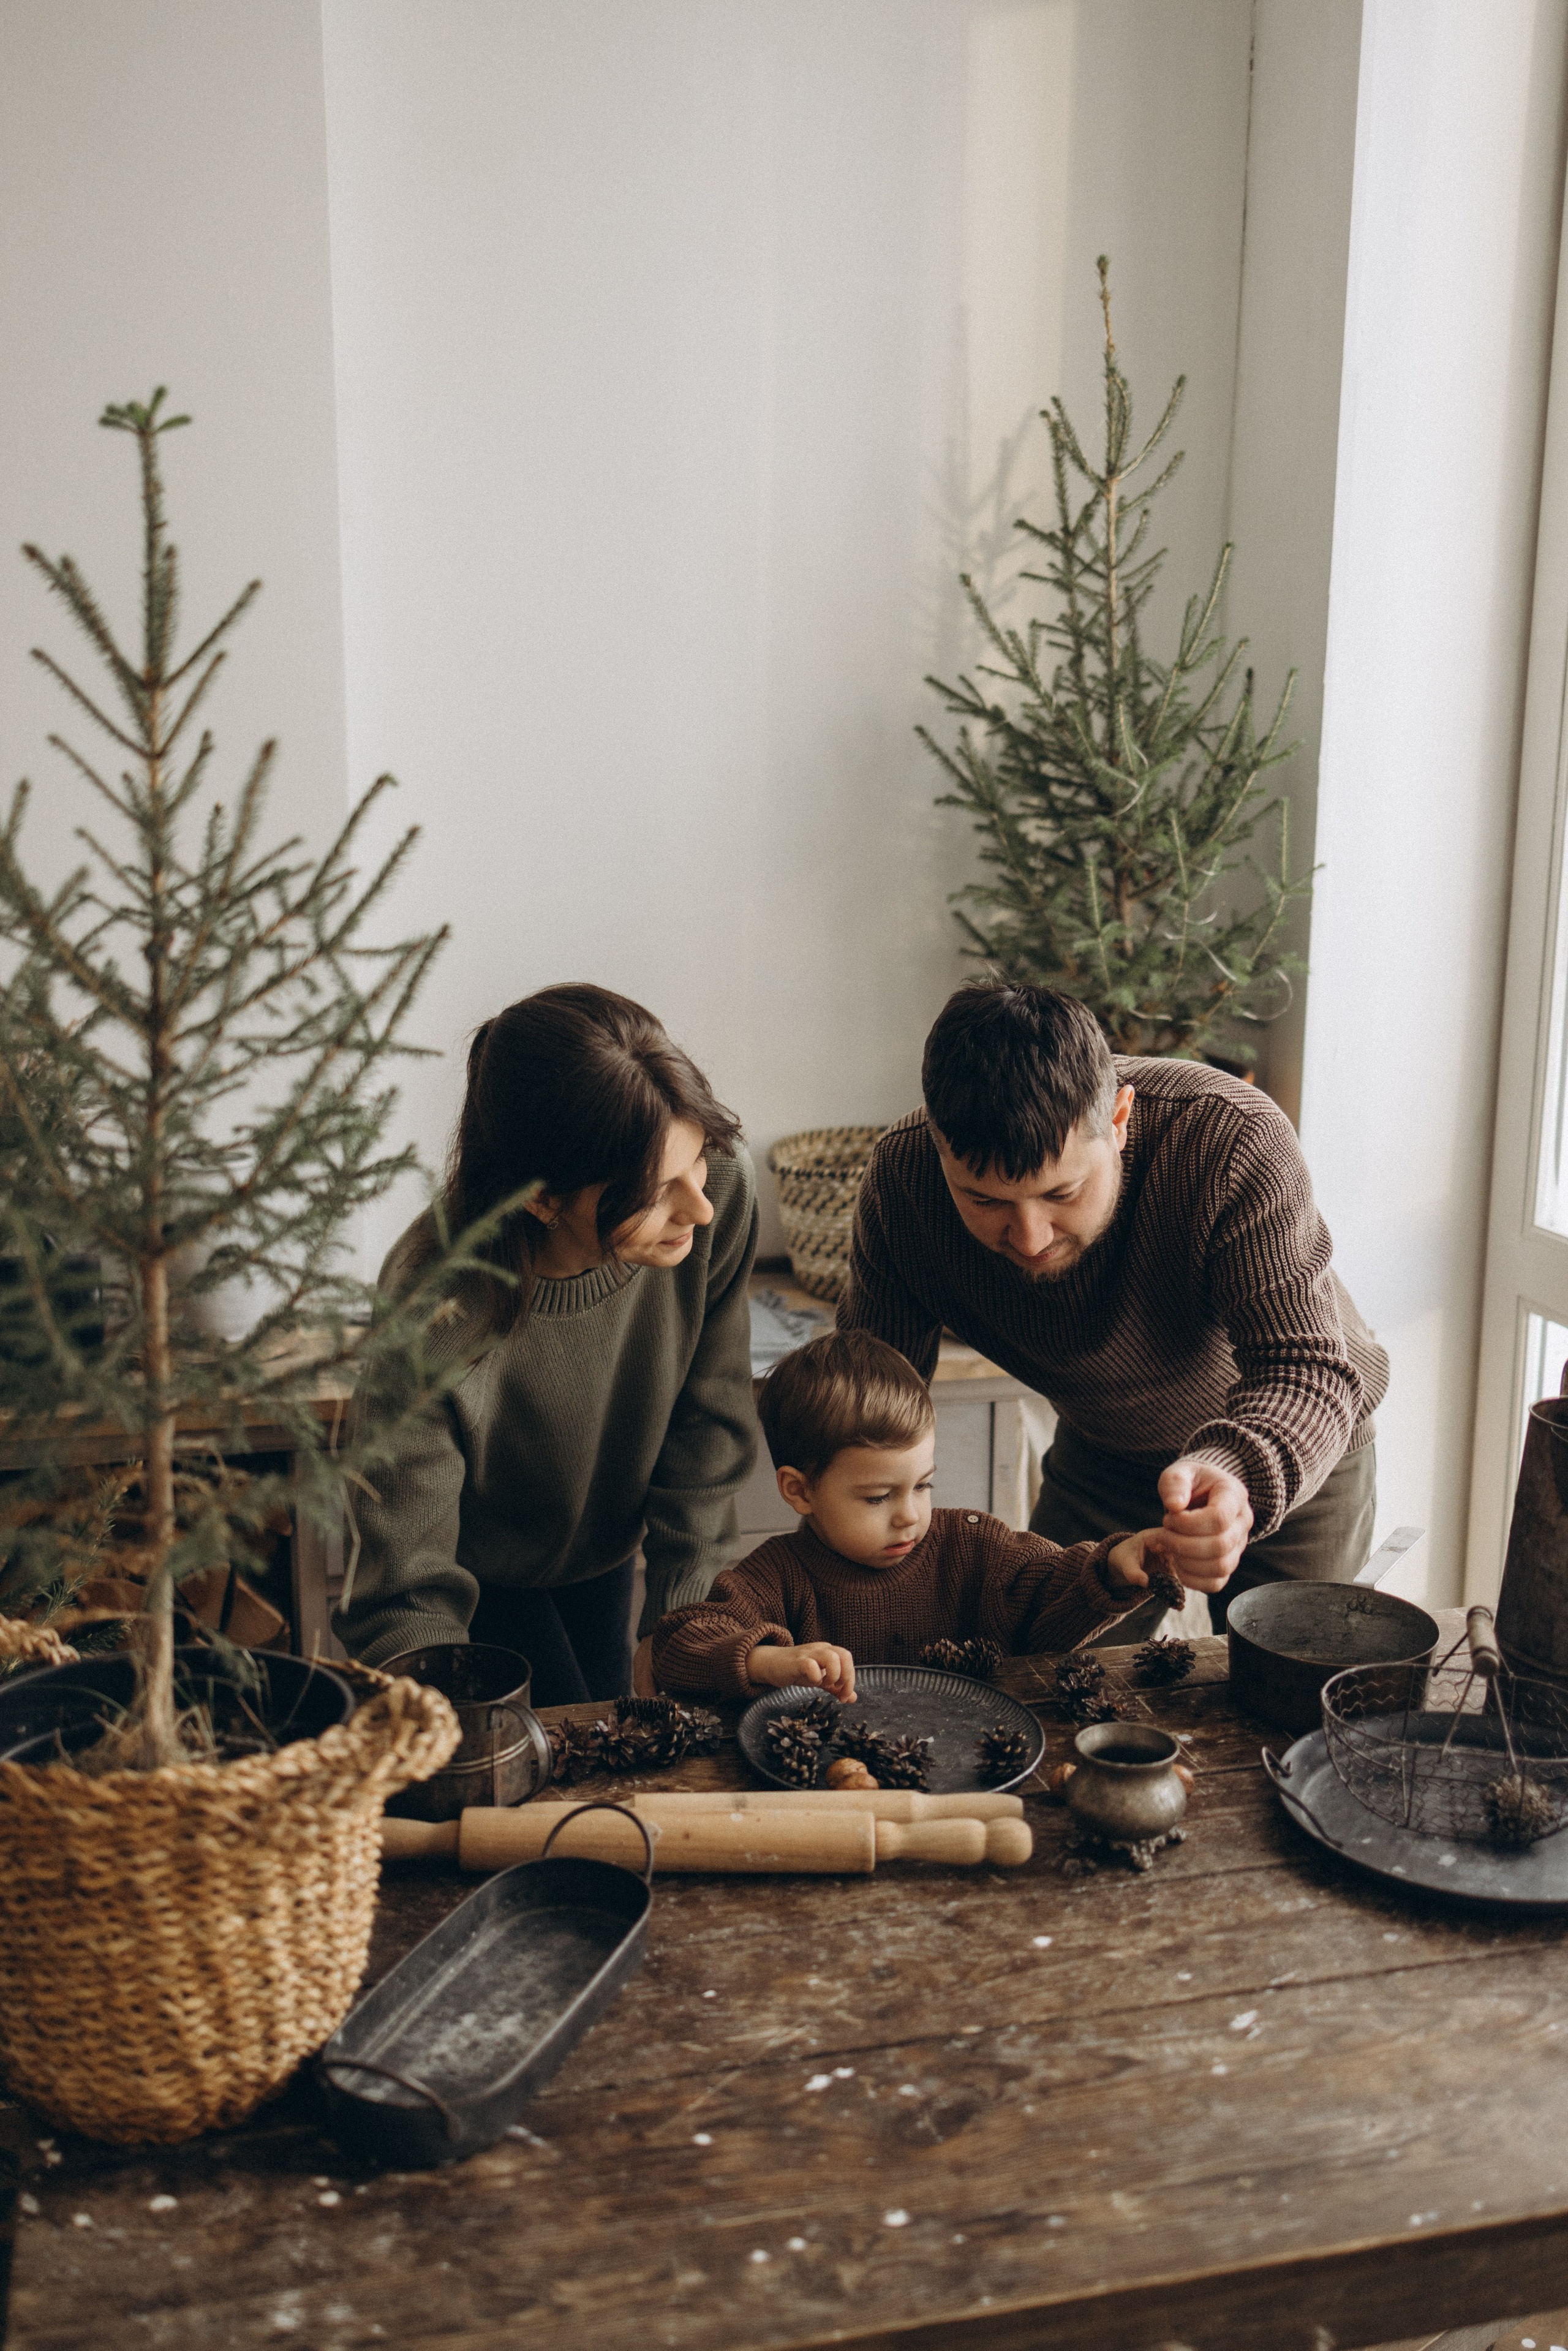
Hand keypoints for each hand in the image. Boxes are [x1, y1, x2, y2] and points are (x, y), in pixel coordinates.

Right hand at [746, 1641, 857, 1701]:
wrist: (772, 1664)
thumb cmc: (798, 1670)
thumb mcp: (820, 1679)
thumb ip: (836, 1688)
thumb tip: (853, 1698)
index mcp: (829, 1651)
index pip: (848, 1659)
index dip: (851, 1680)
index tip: (845, 1697)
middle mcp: (821, 1649)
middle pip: (845, 1655)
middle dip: (847, 1677)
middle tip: (839, 1692)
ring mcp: (809, 1653)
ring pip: (832, 1657)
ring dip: (834, 1675)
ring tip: (826, 1685)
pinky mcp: (797, 1661)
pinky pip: (811, 1666)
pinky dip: (816, 1677)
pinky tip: (811, 1682)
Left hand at [1155, 1457, 1252, 1589]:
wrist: (1202, 1494)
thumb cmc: (1190, 1482)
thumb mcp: (1180, 1472)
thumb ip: (1175, 1483)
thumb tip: (1175, 1506)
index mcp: (1235, 1495)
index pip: (1219, 1518)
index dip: (1189, 1524)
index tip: (1169, 1517)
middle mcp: (1243, 1522)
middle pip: (1220, 1546)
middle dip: (1183, 1544)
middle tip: (1163, 1533)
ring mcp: (1239, 1545)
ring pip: (1220, 1567)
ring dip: (1186, 1562)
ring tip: (1169, 1546)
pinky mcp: (1229, 1563)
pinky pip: (1216, 1583)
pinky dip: (1192, 1579)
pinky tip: (1176, 1563)